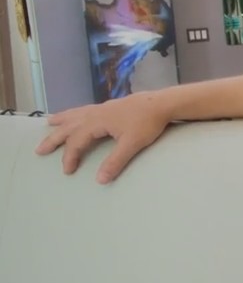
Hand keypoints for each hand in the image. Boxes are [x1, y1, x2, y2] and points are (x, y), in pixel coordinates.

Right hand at [34, 95, 171, 183]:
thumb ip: (115, 162)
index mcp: (97, 122)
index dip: (70, 157)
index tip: (67, 171)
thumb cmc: (148, 123)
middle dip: (54, 139)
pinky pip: (85, 109)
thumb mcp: (132, 144)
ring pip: (75, 114)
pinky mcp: (110, 106)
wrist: (162, 103)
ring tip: (49, 123)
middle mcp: (95, 113)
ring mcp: (102, 108)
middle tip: (39, 150)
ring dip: (61, 121)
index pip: (77, 142)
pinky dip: (75, 113)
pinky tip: (77, 114)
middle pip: (69, 127)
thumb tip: (100, 180)